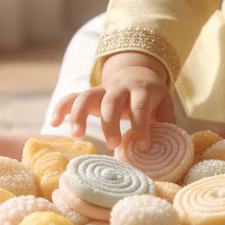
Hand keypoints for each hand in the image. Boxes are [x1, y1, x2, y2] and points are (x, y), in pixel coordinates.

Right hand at [48, 52, 174, 151]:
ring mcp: (102, 90)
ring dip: (80, 114)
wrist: (138, 74)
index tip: (143, 147)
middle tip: (114, 145)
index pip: (141, 107)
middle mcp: (120, 87)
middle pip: (111, 101)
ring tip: (77, 134)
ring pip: (87, 96)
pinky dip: (60, 107)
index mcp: (143, 90)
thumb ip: (167, 124)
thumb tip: (172, 150)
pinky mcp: (90, 95)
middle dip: (111, 123)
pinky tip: (53, 122)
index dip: (142, 126)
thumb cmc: (152, 99)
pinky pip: (72, 97)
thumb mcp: (164, 106)